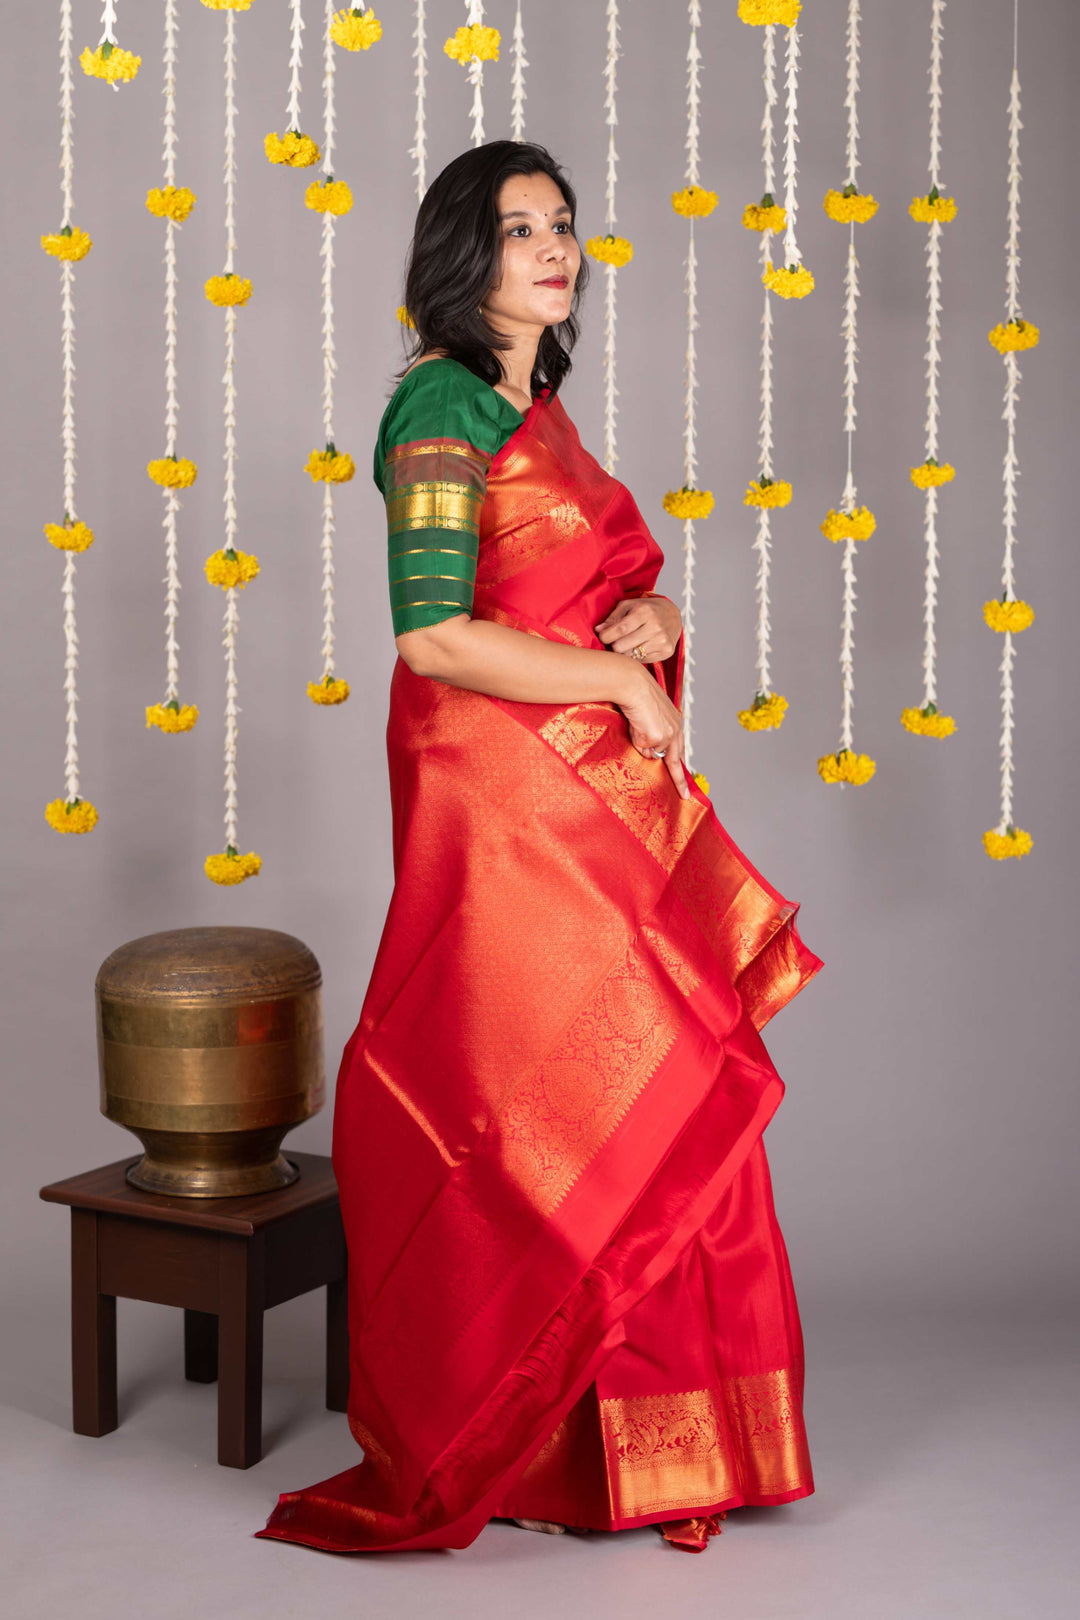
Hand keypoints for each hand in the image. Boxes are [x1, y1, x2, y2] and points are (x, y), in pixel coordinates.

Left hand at [595, 595, 681, 662]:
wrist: (673, 615)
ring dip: (624, 652)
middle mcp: (655, 626)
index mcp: (644, 611)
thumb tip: (598, 630)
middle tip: (615, 641)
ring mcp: (662, 641)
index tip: (602, 637)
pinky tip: (639, 646)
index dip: (606, 636)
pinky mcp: (666, 652)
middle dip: (614, 645)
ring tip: (626, 643)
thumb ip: (612, 617)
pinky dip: (636, 656)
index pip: (620, 629)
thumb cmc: (646, 609)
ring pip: (630, 656)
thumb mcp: (629, 606)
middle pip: (622, 646)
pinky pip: (641, 661)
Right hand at [616, 663, 689, 799]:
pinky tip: (635, 724)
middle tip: (685, 795)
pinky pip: (642, 748)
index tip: (685, 778)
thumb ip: (650, 735)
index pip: (679, 748)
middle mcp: (675, 728)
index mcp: (675, 721)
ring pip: (650, 752)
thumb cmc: (635, 696)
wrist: (632, 685)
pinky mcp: (658, 737)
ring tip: (636, 723)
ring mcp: (668, 734)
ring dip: (641, 743)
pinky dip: (636, 739)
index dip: (680, 765)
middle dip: (679, 780)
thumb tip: (650, 754)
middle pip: (675, 760)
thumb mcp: (646, 717)